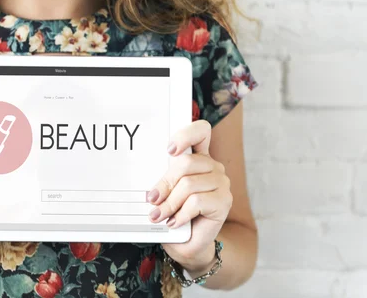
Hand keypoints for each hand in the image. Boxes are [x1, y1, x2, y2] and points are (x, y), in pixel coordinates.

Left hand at [146, 120, 231, 272]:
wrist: (188, 243)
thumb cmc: (174, 214)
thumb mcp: (165, 193)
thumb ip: (163, 180)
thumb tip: (151, 185)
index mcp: (198, 157)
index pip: (201, 131)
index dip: (186, 135)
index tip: (170, 150)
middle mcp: (212, 167)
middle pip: (186, 162)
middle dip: (165, 183)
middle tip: (152, 200)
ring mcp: (221, 183)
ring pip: (188, 184)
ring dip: (170, 203)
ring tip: (159, 215)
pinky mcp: (224, 201)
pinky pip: (196, 202)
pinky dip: (180, 214)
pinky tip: (174, 222)